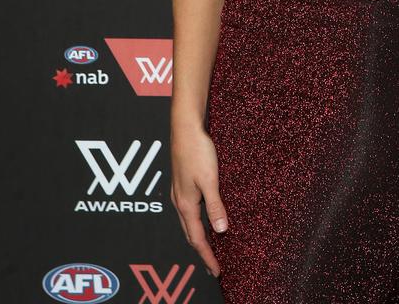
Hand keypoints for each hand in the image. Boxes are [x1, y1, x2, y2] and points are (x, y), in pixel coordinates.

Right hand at [170, 123, 228, 277]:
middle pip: (189, 234)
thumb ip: (215, 205)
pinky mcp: (182, 182)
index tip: (216, 272)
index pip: (197, 238)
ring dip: (197, 237)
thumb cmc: (197, 150)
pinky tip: (202, 217)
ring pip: (187, 222)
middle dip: (201, 251)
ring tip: (208, 247)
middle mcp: (179, 201)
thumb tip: (220, 230)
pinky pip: (188, 210)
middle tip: (212, 267)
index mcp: (186, 204)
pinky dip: (195, 222)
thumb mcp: (210, 179)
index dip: (207, 256)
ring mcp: (178, 192)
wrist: (184, 127)